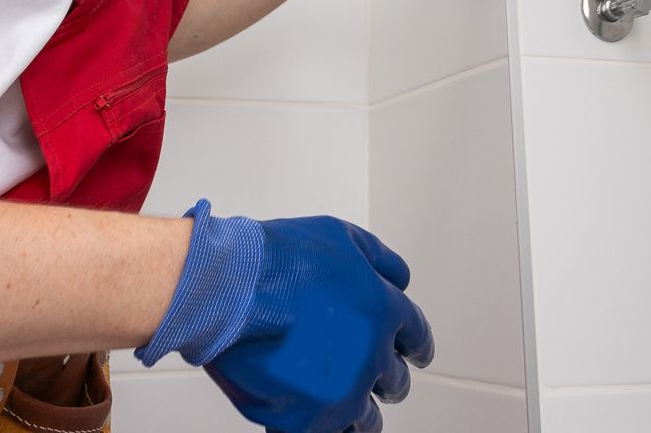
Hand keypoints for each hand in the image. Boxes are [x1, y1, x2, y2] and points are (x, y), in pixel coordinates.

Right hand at [139, 201, 433, 432]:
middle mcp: (370, 357)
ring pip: (366, 420)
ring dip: (356, 410)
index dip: (416, 347)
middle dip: (385, 378)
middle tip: (367, 371)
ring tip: (340, 401)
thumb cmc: (279, 260)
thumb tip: (399, 278)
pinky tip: (305, 415)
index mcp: (383, 312)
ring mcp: (341, 393)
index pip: (417, 338)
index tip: (415, 354)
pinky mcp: (306, 420)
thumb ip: (379, 260)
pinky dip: (314, 425)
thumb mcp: (343, 237)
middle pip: (395, 382)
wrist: (232, 288)